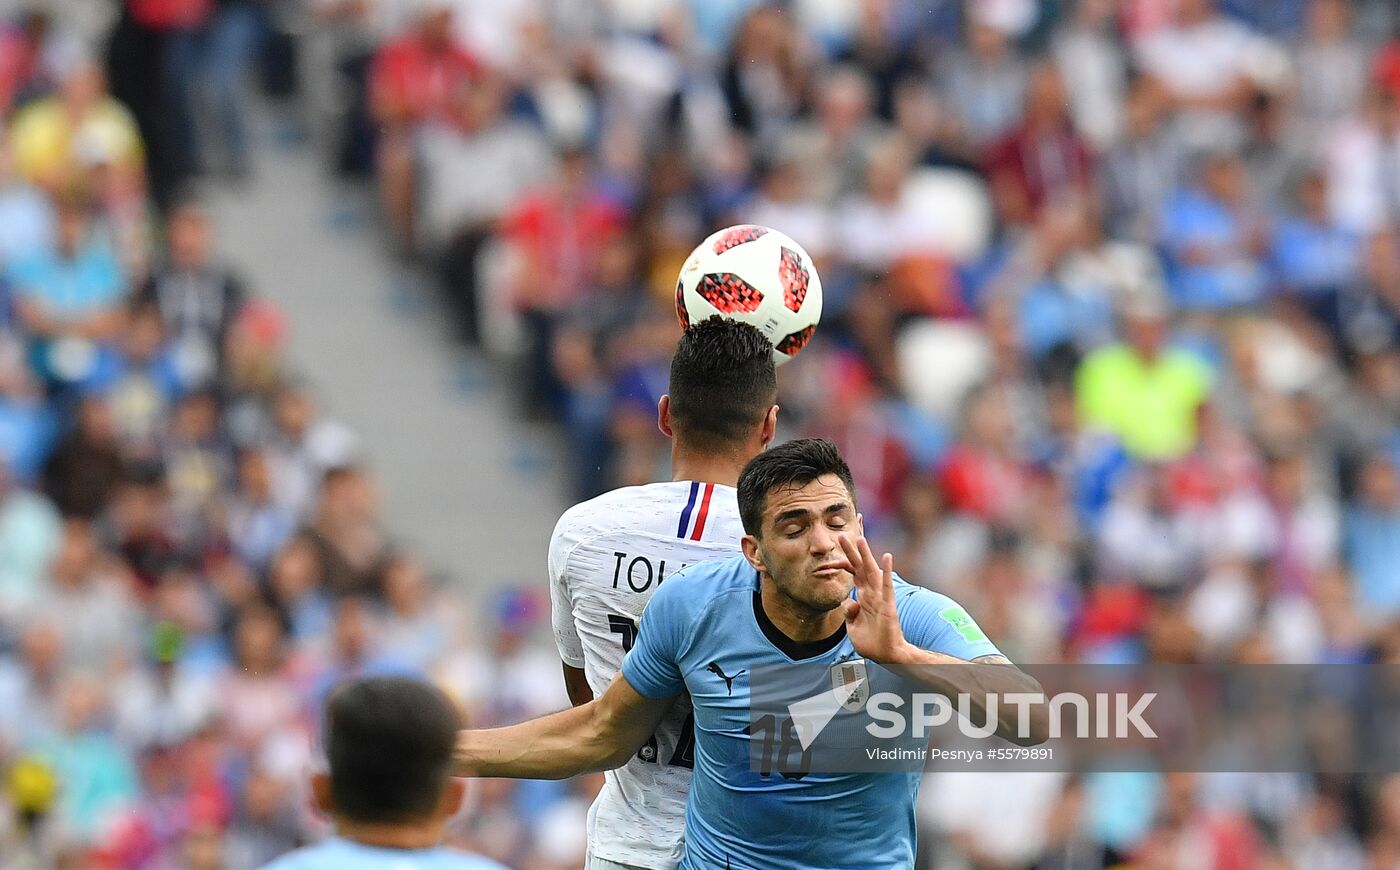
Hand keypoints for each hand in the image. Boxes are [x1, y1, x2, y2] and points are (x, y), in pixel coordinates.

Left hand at [837, 532, 910, 664]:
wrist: (886, 656)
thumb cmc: (871, 641)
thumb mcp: (852, 626)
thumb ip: (848, 612)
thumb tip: (846, 601)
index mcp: (862, 596)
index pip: (853, 572)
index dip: (845, 559)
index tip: (839, 546)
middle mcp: (871, 593)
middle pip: (860, 567)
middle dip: (851, 551)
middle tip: (842, 534)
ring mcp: (880, 597)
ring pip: (871, 572)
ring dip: (866, 555)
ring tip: (860, 538)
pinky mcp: (888, 605)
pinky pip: (887, 586)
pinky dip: (887, 572)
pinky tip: (887, 557)